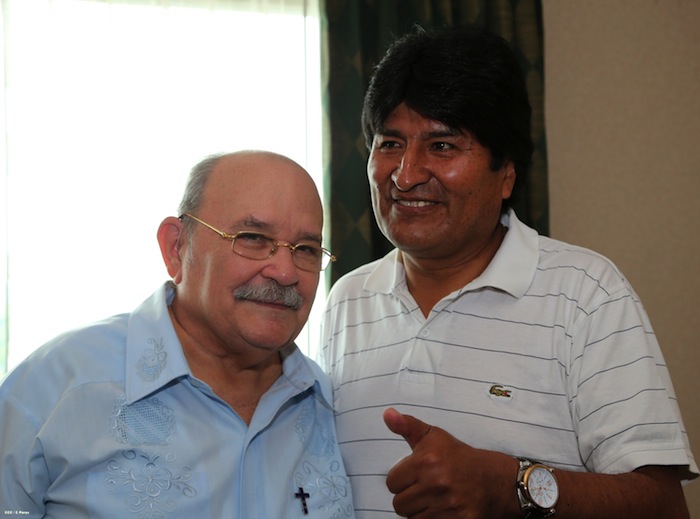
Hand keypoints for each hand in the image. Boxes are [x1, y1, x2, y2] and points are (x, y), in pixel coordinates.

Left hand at [383, 408, 515, 518]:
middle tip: (424, 488)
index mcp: (426, 461)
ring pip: (411, 518)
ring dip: (420, 510)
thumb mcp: (433, 436)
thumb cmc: (460, 457)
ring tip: (433, 498)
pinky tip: (442, 509)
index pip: (391, 483)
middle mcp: (436, 483)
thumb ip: (407, 425)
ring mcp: (447, 504)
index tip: (415, 475)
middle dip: (409, 497)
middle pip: (399, 504)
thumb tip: (387, 414)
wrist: (495, 480)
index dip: (402, 479)